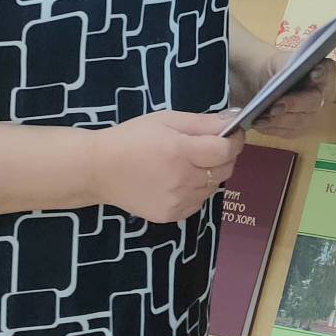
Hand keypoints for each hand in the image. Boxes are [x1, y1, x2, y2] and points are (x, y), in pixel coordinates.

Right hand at [94, 111, 245, 223]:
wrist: (100, 169)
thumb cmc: (132, 137)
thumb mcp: (167, 119)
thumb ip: (202, 122)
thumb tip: (234, 120)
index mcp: (181, 151)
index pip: (226, 150)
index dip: (235, 140)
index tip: (232, 133)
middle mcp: (183, 180)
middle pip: (225, 170)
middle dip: (225, 156)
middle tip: (209, 146)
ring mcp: (178, 201)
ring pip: (214, 187)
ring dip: (211, 174)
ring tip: (189, 163)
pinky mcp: (172, 216)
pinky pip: (199, 202)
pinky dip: (197, 190)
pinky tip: (179, 180)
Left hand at [227, 21, 331, 139]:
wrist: (264, 84)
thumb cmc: (275, 70)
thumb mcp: (277, 62)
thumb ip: (284, 66)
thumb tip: (286, 74)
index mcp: (322, 71)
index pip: (327, 70)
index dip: (323, 73)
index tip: (313, 74)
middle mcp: (324, 95)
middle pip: (314, 101)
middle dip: (294, 104)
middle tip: (275, 107)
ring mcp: (314, 114)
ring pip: (300, 121)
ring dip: (279, 121)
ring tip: (261, 119)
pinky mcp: (301, 129)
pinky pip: (289, 132)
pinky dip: (273, 129)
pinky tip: (259, 124)